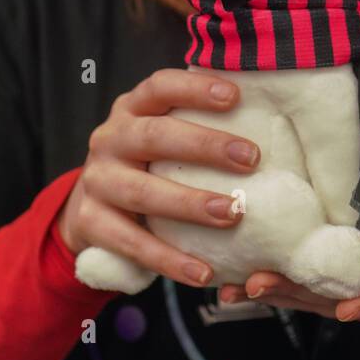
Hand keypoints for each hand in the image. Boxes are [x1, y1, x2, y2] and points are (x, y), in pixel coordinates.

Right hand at [58, 68, 259, 287]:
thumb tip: (270, 121)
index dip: (195, 88)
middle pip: (153, 136)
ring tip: (233, 213)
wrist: (89, 207)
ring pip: (141, 192)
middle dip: (203, 146)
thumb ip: (198, 126)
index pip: (160, 87)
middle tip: (250, 158)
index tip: (235, 96)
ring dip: (189, 204)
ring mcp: (96, 181)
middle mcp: (109, 139)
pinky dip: (169, 259)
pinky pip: (131, 243)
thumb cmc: (148, 166)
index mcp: (132, 109)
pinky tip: (203, 272)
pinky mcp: (89, 221)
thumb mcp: (162, 137)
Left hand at [218, 191, 359, 331]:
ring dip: (274, 292)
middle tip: (257, 284)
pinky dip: (276, 283)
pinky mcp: (342, 283)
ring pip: (313, 299)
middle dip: (296, 294)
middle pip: (337, 303)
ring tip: (234, 286)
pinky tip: (240, 278)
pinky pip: (307, 287)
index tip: (345, 307)